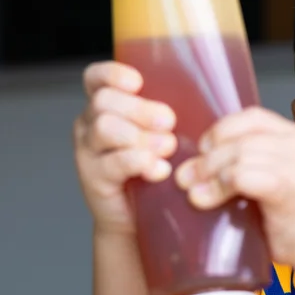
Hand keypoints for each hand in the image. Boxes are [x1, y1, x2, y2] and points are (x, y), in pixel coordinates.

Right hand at [73, 62, 176, 235]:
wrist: (139, 220)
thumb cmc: (156, 169)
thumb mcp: (161, 134)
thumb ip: (168, 115)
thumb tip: (206, 96)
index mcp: (105, 107)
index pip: (96, 78)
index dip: (112, 74)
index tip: (138, 83)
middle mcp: (90, 125)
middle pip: (105, 101)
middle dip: (141, 110)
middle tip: (169, 123)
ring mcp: (88, 152)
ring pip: (105, 128)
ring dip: (141, 136)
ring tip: (167, 148)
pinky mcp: (94, 179)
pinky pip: (113, 163)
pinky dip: (139, 162)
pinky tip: (159, 170)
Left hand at [174, 107, 294, 265]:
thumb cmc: (291, 217)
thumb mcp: (269, 178)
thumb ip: (243, 162)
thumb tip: (190, 166)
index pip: (252, 117)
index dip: (221, 131)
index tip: (203, 152)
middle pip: (241, 139)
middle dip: (208, 158)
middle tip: (187, 179)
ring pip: (240, 156)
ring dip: (211, 175)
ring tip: (195, 193)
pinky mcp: (291, 190)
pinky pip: (246, 177)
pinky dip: (223, 186)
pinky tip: (212, 198)